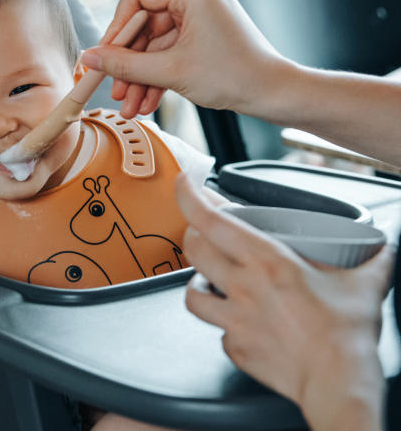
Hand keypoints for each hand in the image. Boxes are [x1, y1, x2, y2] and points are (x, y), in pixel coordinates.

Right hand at [81, 0, 287, 118]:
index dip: (116, 26)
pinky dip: (156, 76)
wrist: (275, 95)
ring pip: (154, 44)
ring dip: (140, 76)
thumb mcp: (172, 72)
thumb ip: (125, 65)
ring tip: (129, 105)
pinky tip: (145, 102)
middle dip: (128, 62)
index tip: (106, 55)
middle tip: (114, 87)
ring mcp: (200, 17)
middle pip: (143, 23)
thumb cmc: (236, 76)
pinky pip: (169, 51)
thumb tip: (90, 59)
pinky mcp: (203, 36)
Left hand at [177, 174, 393, 430]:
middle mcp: (242, 287)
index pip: (211, 219)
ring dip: (198, 281)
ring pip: (192, 293)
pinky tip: (240, 322)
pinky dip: (225, 324)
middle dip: (193, 234)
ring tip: (212, 279)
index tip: (184, 182)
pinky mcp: (235, 347)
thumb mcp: (364, 284)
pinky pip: (218, 330)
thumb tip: (385, 244)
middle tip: (204, 232)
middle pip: (192, 249)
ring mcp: (234, 319)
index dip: (189, 195)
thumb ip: (374, 258)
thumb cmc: (347, 335)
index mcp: (267, 261)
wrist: (338, 382)